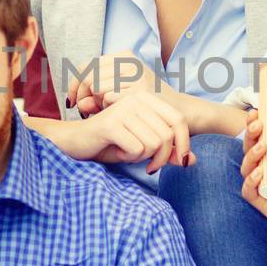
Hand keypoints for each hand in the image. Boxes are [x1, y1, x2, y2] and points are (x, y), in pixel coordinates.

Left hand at [67, 54, 166, 114]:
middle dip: (82, 96)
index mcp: (124, 56)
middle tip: (85, 111)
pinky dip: (108, 109)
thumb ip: (96, 96)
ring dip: (97, 104)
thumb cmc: (145, 106)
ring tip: (108, 113)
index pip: (87, 65)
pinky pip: (109, 97)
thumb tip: (77, 103)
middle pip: (89, 76)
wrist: (179, 112)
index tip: (72, 101)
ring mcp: (136, 72)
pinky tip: (118, 115)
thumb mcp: (118, 96)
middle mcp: (130, 60)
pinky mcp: (140, 88)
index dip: (75, 84)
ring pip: (97, 86)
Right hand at [69, 92, 192, 173]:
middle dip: (161, 158)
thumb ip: (166, 152)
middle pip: (167, 135)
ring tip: (126, 152)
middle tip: (149, 167)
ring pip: (153, 144)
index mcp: (146, 99)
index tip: (180, 162)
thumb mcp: (142, 148)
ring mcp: (123, 109)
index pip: (179, 120)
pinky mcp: (112, 124)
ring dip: (141, 157)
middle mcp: (136, 99)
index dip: (184, 144)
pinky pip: (136, 149)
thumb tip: (192, 161)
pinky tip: (116, 150)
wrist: (74, 142)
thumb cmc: (110, 143)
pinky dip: (128, 157)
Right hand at [240, 116, 266, 265]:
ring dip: (250, 156)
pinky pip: (251, 193)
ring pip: (247, 169)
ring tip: (263, 147)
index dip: (258, 125)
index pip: (266, 139)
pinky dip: (251, 183)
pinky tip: (258, 175)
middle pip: (252, 150)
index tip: (259, 110)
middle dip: (250, 135)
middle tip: (257, 124)